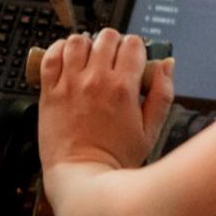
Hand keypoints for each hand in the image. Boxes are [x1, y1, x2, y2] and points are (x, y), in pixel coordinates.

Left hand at [37, 29, 175, 173]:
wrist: (81, 178)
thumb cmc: (115, 159)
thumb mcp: (151, 131)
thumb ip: (162, 94)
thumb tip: (166, 66)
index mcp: (123, 88)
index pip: (133, 44)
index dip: (136, 48)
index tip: (133, 59)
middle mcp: (96, 80)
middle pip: (107, 37)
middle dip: (114, 44)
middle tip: (112, 59)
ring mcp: (70, 83)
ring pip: (78, 41)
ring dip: (86, 45)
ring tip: (89, 58)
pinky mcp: (49, 91)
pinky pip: (51, 56)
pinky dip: (59, 50)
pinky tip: (67, 59)